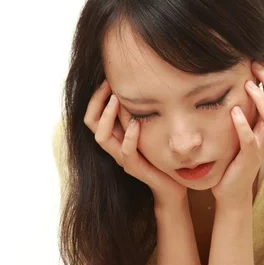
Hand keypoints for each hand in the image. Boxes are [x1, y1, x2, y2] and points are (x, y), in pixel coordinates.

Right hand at [84, 79, 187, 206]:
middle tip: (108, 84)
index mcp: (115, 136)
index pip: (93, 115)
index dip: (96, 97)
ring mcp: (122, 159)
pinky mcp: (135, 168)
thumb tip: (139, 86)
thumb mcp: (147, 129)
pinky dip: (129, 137)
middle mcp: (114, 147)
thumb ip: (138, 114)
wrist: (172, 185)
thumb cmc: (160, 154)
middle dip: (97, 102)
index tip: (107, 79)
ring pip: (102, 138)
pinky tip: (136, 124)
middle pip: (91, 124)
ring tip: (116, 99)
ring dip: (108, 116)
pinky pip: (126, 152)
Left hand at [211, 62, 263, 207]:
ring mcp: (260, 146)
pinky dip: (243, 125)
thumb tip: (235, 84)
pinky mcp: (248, 158)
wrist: (231, 190)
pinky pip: (250, 140)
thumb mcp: (240, 129)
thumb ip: (244, 110)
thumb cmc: (234, 157)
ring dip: (261, 99)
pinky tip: (234, 112)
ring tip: (248, 85)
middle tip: (255, 66)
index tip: (258, 60)